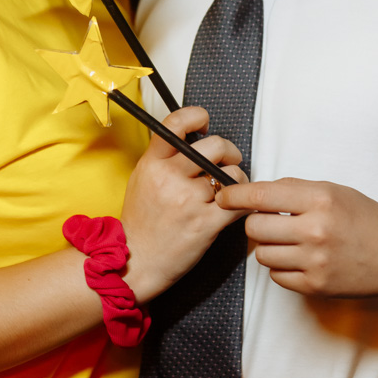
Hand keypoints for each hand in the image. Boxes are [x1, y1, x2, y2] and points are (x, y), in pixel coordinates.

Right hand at [122, 106, 246, 302]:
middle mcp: (169, 178)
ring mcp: (188, 200)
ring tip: (228, 191)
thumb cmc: (141, 222)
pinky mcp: (205, 223)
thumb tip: (192, 139)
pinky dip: (241, 204)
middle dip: (229, 151)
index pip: (176, 123)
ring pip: (232, 175)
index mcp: (152, 163)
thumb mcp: (142, 179)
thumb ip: (164, 158)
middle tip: (229, 160)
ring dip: (236, 181)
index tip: (204, 123)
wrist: (137, 260)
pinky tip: (234, 207)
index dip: (196, 116)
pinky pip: (238, 203)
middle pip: (215, 145)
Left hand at [217, 178, 377, 297]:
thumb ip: (293, 190)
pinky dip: (282, 267)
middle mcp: (315, 230)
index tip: (223, 195)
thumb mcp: (333, 190)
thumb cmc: (365, 218)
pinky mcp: (316, 286)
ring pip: (262, 254)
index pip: (260, 195)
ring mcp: (315, 261)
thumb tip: (254, 192)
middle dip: (255, 223)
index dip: (234, 195)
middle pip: (254, 227)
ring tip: (288, 241)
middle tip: (269, 221)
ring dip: (268, 247)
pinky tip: (299, 259)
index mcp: (319, 199)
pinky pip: (277, 277)